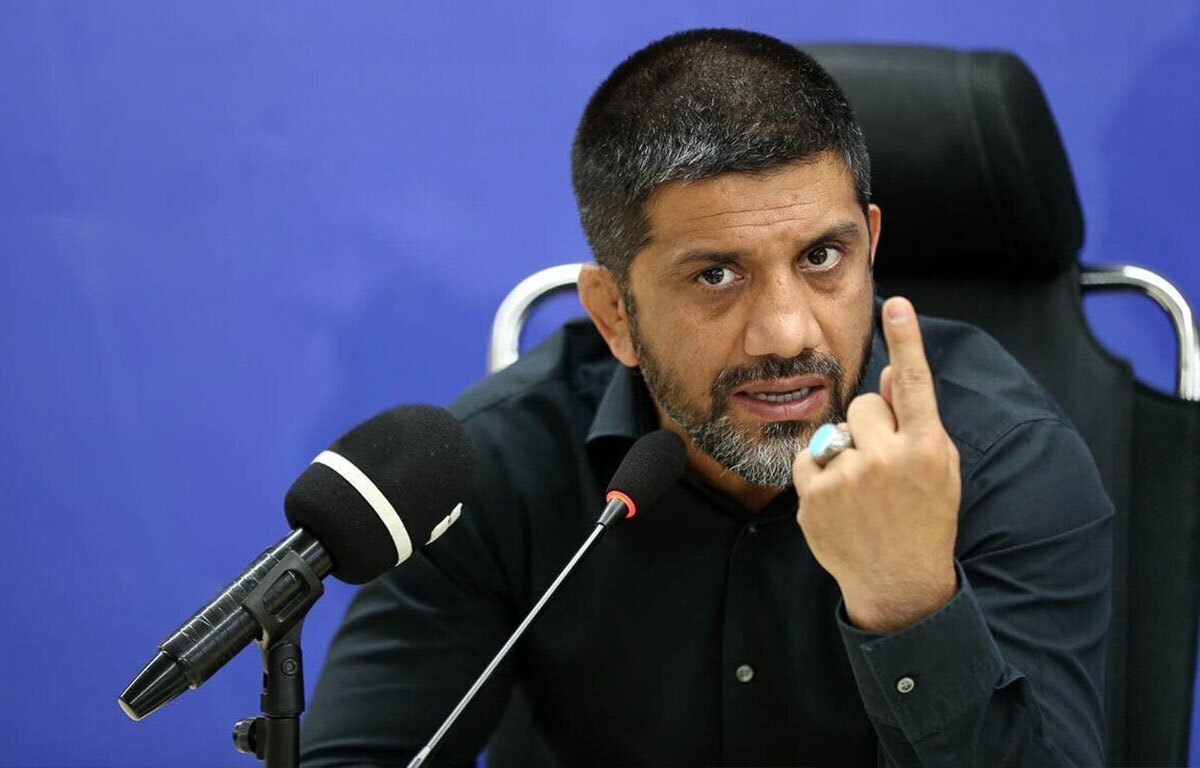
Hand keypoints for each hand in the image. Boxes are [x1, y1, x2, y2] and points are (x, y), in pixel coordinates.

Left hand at [792, 297, 960, 632]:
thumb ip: (914, 420)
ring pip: (835, 430)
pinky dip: (820, 474)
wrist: (899, 583)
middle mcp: (889, 459)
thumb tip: (888, 374)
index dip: (907, 341)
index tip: (897, 304)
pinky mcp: (816, 496)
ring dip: (844, 451)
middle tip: (882, 466)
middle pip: (863, 405)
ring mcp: (849, 478)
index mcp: (928, 449)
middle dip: (869, 426)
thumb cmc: (923, 519)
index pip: (913, 384)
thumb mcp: (938, 470)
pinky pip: (810, 457)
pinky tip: (841, 502)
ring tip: (863, 492)